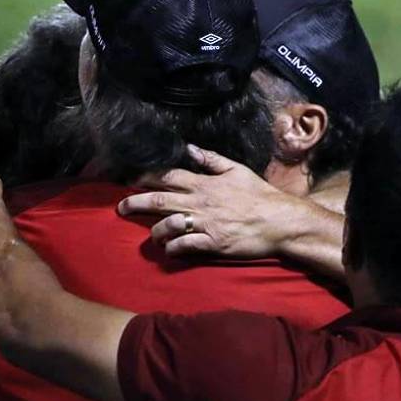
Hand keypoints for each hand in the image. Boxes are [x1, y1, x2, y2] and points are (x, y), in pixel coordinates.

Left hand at [117, 145, 295, 258]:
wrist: (280, 221)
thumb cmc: (260, 195)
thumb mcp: (237, 170)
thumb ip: (212, 160)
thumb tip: (191, 149)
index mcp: (205, 183)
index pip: (169, 177)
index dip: (148, 178)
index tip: (132, 181)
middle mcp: (201, 203)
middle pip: (160, 200)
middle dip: (136, 203)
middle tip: (120, 208)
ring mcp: (205, 224)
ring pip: (168, 226)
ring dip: (155, 231)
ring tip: (152, 236)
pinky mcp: (212, 244)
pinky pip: (184, 246)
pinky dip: (173, 249)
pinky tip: (170, 251)